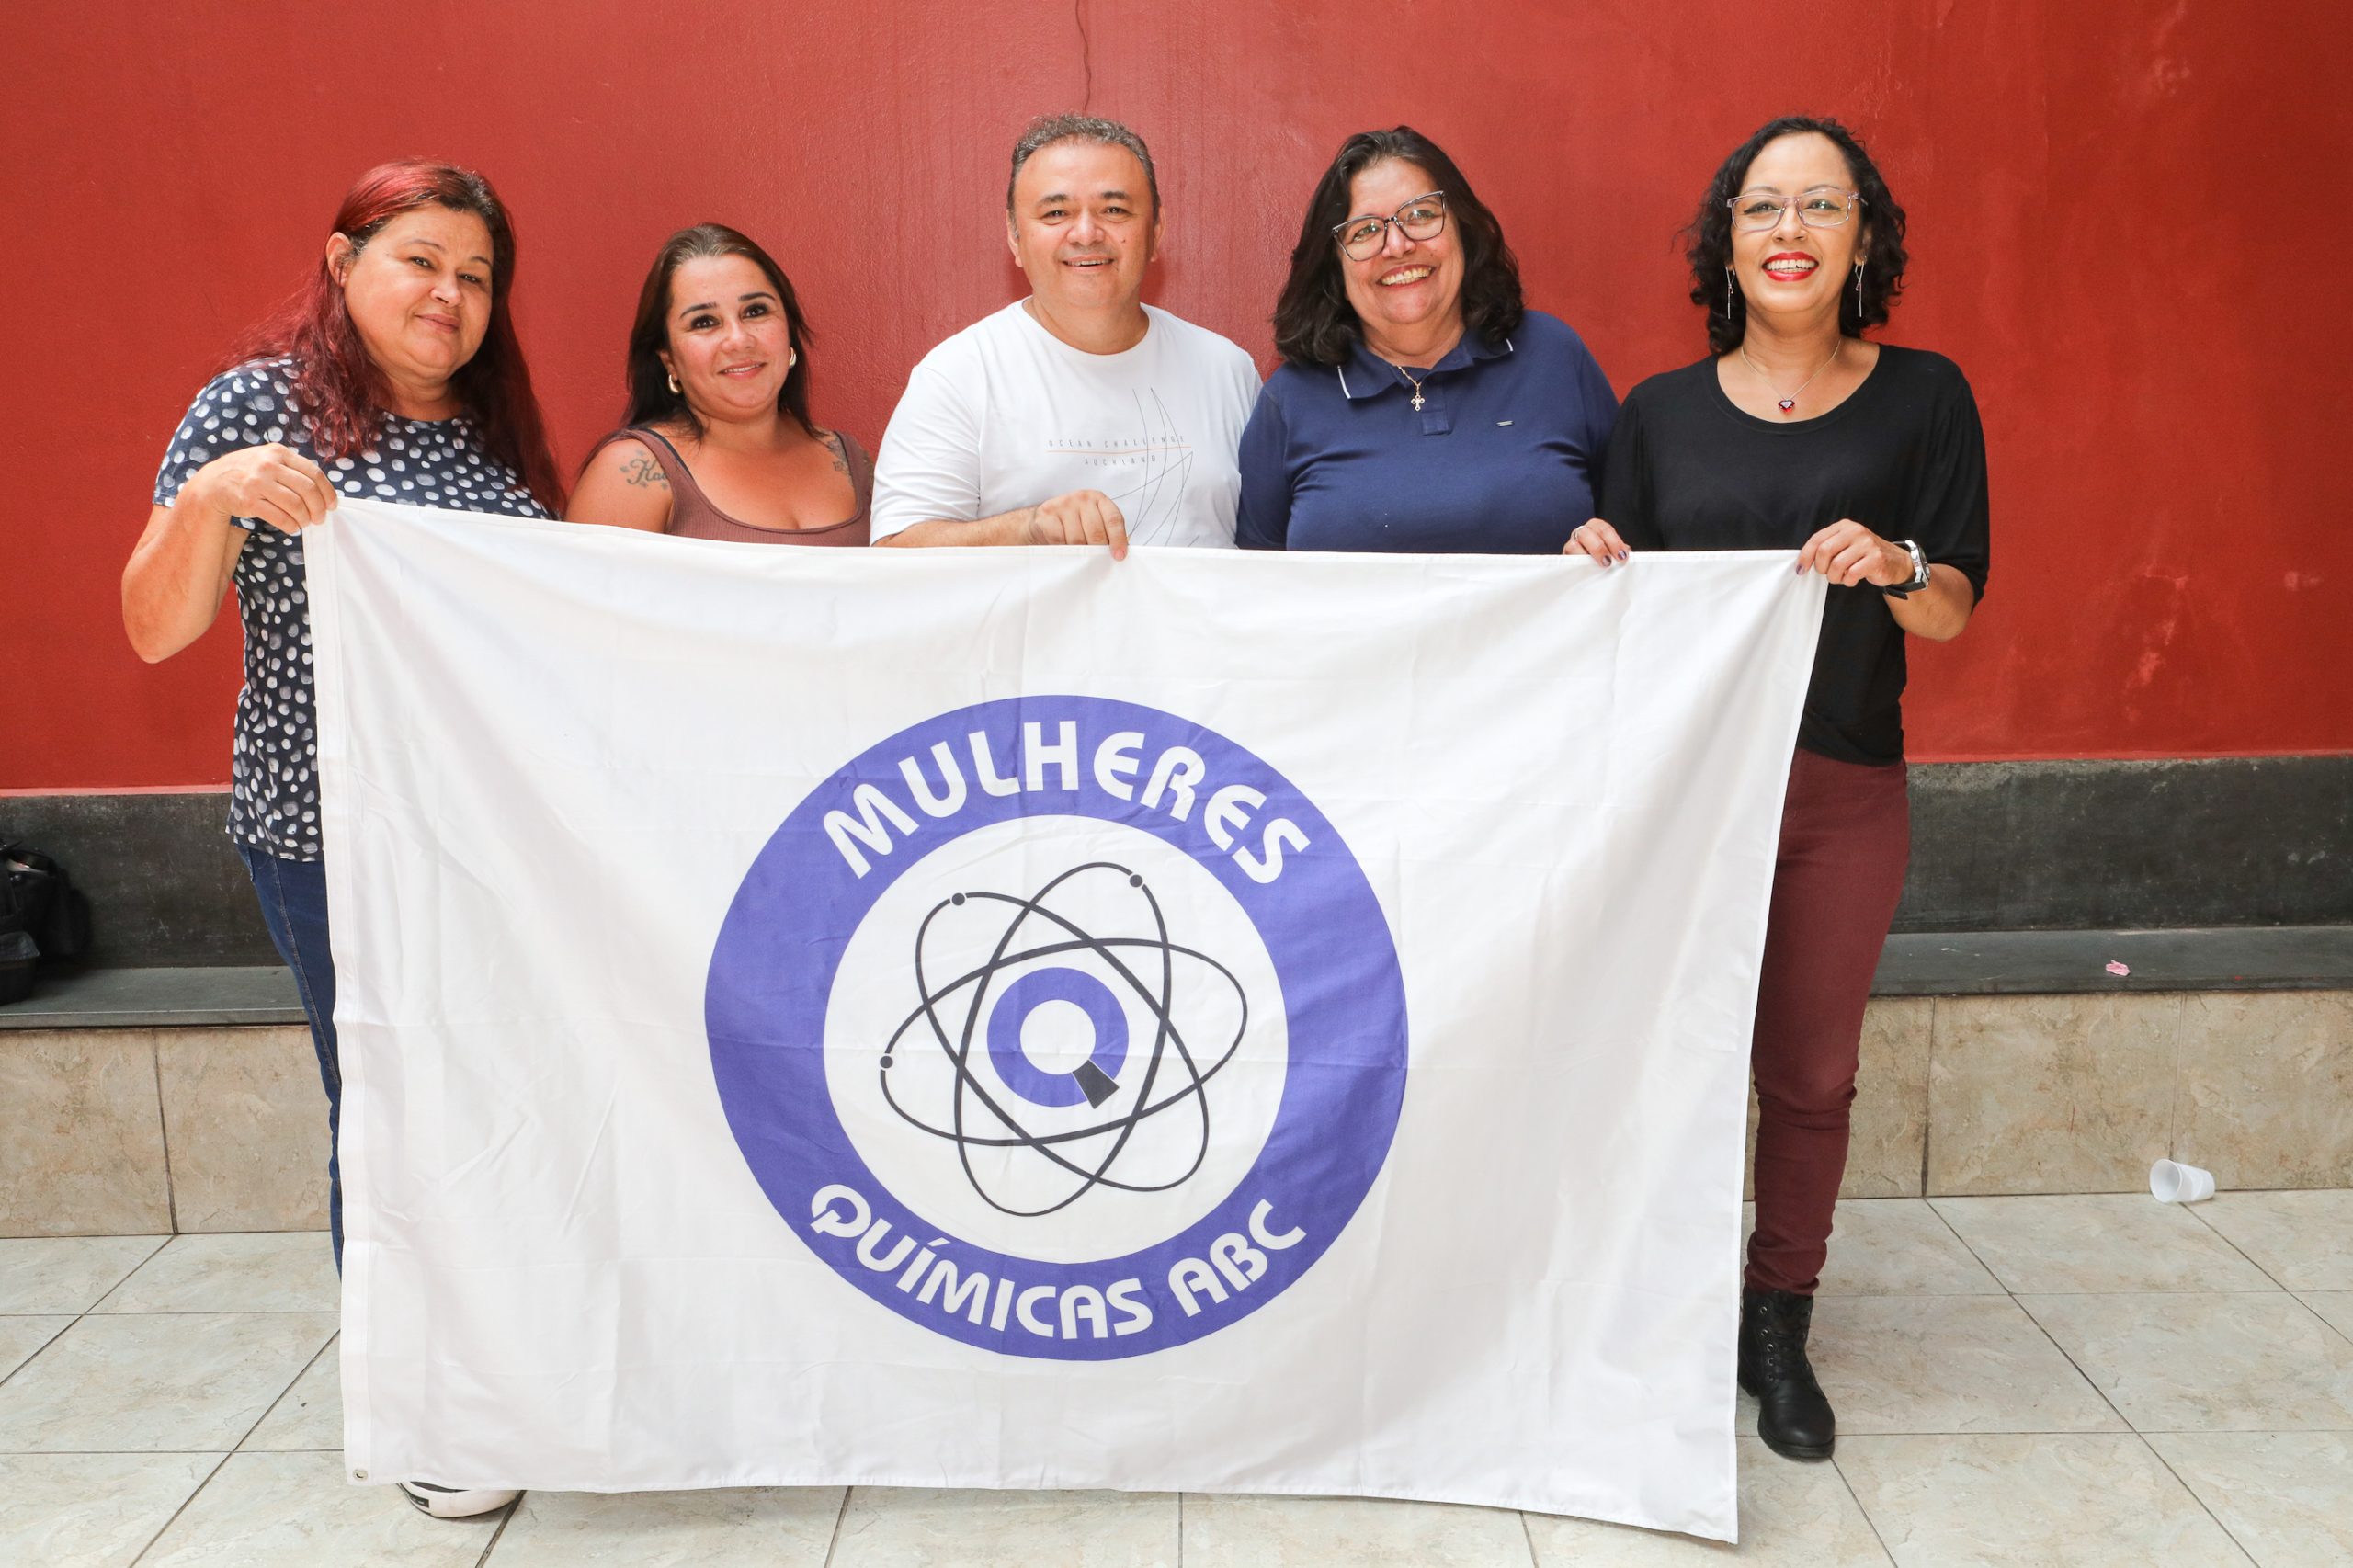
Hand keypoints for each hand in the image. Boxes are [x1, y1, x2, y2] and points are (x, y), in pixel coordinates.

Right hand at [187, 444, 338, 534]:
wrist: (214, 482)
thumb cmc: (249, 472)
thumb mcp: (269, 459)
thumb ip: (293, 468)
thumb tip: (323, 491)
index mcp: (278, 452)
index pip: (314, 473)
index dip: (328, 492)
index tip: (332, 505)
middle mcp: (268, 465)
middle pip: (308, 490)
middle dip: (319, 508)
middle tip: (320, 518)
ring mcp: (257, 482)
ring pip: (295, 505)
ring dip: (305, 518)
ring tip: (305, 522)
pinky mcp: (249, 501)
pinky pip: (280, 517)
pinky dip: (291, 525)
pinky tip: (292, 527)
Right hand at [1023, 490, 1128, 558]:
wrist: (1043, 521)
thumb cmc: (1073, 525)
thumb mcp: (1093, 523)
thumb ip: (1107, 534)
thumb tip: (1120, 554)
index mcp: (1098, 499)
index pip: (1114, 519)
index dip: (1118, 539)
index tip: (1119, 557)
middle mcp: (1082, 498)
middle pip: (1096, 531)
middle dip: (1097, 551)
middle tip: (1097, 562)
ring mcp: (1064, 504)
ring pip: (1077, 539)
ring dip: (1079, 552)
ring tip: (1078, 556)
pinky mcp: (1047, 514)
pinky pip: (1059, 540)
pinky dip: (1063, 550)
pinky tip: (1063, 550)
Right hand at [1564, 518, 1629, 566]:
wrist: (1586, 572)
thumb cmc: (1603, 559)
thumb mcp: (1613, 552)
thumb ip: (1619, 551)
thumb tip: (1627, 552)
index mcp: (1596, 528)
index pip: (1604, 529)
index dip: (1614, 542)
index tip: (1622, 556)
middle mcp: (1582, 532)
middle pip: (1587, 533)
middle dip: (1599, 548)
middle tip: (1609, 562)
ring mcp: (1571, 544)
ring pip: (1574, 544)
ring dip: (1585, 557)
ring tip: (1598, 566)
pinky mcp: (1565, 557)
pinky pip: (1568, 557)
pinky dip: (1577, 562)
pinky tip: (1587, 569)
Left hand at [1796, 519, 1908, 587]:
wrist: (1895, 561)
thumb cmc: (1863, 555)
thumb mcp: (1844, 545)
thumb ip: (1826, 548)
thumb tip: (1802, 562)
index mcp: (1844, 526)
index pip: (1817, 539)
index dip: (1805, 556)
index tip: (1801, 569)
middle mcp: (1855, 531)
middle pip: (1824, 551)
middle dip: (1821, 568)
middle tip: (1827, 573)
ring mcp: (1867, 544)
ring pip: (1836, 565)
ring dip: (1835, 577)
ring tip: (1841, 577)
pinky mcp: (1876, 558)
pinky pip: (1851, 574)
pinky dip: (1848, 581)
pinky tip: (1852, 579)